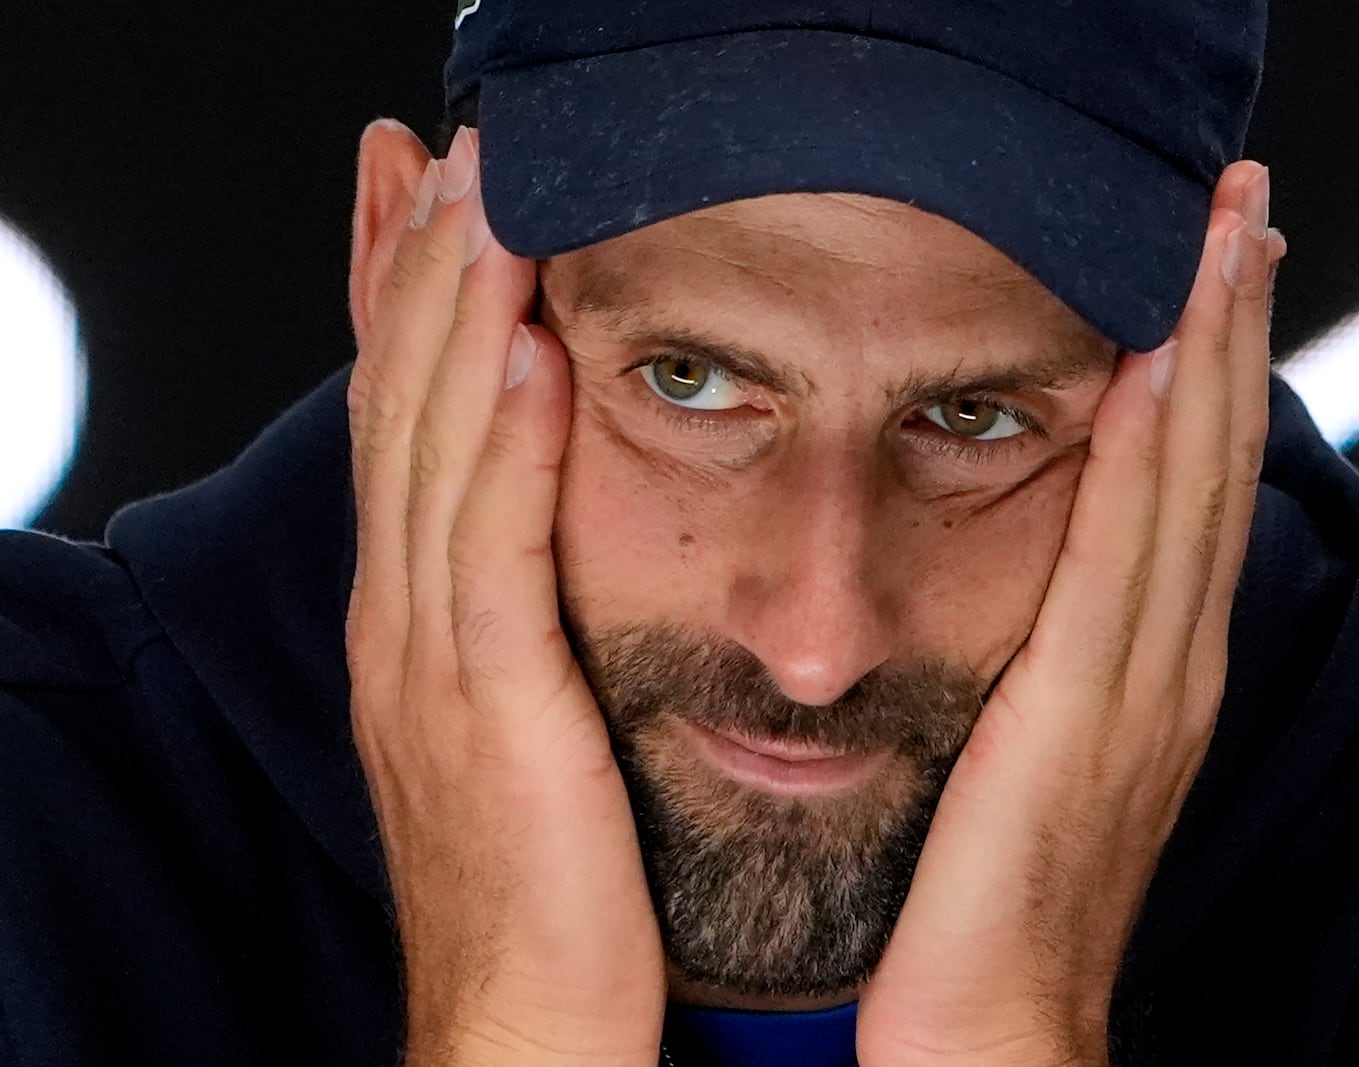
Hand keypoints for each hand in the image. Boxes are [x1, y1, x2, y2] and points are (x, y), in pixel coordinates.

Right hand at [344, 124, 664, 1066]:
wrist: (524, 1027)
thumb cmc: (546, 881)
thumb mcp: (522, 721)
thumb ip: (528, 617)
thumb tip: (561, 532)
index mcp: (421, 623)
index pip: (409, 429)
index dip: (408, 307)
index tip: (427, 199)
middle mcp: (408, 622)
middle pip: (405, 413)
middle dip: (419, 273)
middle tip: (447, 153)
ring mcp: (436, 661)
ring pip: (439, 455)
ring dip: (457, 316)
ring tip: (482, 195)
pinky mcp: (491, 708)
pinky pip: (494, 550)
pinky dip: (505, 442)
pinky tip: (529, 351)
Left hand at [856, 162, 1284, 1065]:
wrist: (986, 1035)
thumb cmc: (986, 895)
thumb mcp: (1026, 751)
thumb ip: (1040, 660)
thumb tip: (1017, 576)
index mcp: (1147, 668)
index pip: (1188, 487)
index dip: (1211, 367)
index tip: (1210, 263)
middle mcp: (1166, 664)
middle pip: (1209, 462)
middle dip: (1229, 325)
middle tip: (1236, 202)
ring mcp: (1141, 690)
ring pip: (1186, 489)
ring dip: (1206, 355)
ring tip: (1217, 236)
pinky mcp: (1085, 719)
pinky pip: (1121, 562)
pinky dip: (1148, 460)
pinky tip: (1150, 368)